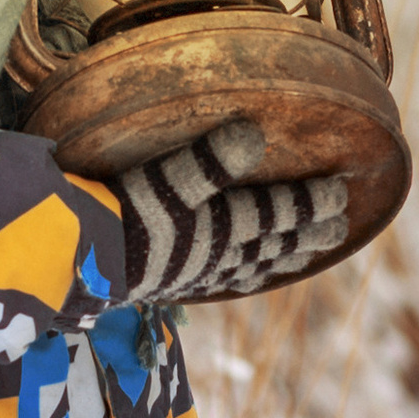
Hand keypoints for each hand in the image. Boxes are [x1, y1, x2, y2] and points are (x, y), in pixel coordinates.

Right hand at [109, 129, 348, 304]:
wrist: (77, 265)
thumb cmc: (120, 216)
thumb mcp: (164, 180)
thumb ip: (209, 159)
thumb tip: (254, 133)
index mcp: (220, 227)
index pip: (275, 213)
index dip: (309, 202)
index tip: (341, 191)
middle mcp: (216, 254)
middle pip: (272, 243)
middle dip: (307, 233)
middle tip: (340, 228)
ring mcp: (195, 273)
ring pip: (252, 266)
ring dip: (281, 259)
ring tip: (302, 257)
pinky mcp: (171, 283)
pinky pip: (222, 281)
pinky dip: (244, 276)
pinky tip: (243, 276)